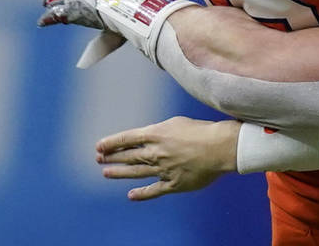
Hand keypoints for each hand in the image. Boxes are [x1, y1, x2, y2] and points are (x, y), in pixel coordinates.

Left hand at [96, 116, 240, 199]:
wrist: (220, 147)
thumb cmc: (202, 131)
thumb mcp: (177, 123)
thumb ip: (160, 131)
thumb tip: (149, 137)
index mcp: (156, 134)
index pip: (127, 138)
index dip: (112, 142)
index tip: (99, 146)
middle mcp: (156, 152)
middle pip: (129, 155)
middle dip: (112, 157)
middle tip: (98, 159)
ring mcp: (162, 169)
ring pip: (136, 172)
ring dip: (119, 172)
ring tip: (106, 173)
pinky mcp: (173, 184)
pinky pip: (154, 190)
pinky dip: (141, 194)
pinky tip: (131, 195)